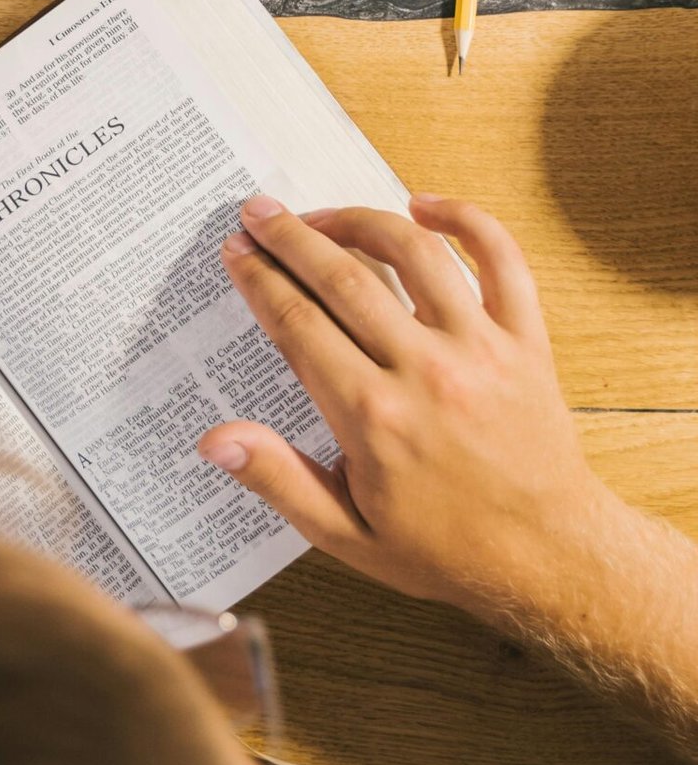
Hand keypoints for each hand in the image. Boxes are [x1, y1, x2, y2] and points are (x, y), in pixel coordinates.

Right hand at [197, 193, 611, 618]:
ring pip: (415, 253)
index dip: (260, 280)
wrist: (548, 559)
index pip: (298, 324)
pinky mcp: (525, 341)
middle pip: (344, 277)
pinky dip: (466, 220)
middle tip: (260, 212)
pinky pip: (500, 260)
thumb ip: (280, 480)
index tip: (237, 252)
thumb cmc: (446, 549)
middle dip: (292, 237)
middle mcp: (425, 371)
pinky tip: (426, 206)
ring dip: (362, 220)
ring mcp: (479, 349)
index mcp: (373, 418)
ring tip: (326, 213)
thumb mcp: (348, 534)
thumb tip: (216, 440)